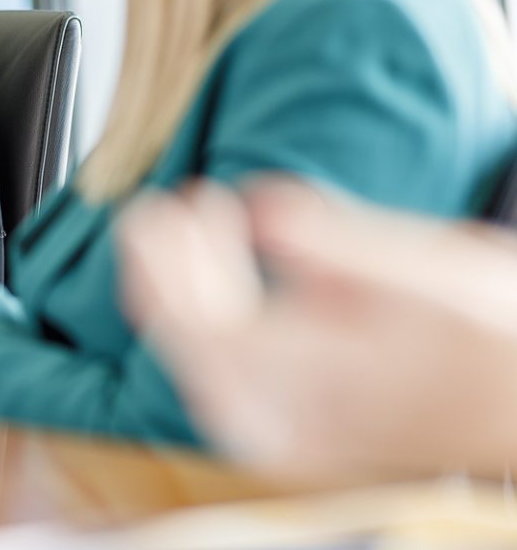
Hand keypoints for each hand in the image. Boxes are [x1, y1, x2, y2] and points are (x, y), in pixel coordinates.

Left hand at [118, 179, 516, 474]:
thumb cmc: (489, 341)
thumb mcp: (421, 269)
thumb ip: (329, 241)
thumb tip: (260, 202)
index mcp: (297, 381)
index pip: (188, 322)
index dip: (159, 261)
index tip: (153, 207)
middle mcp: (274, 420)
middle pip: (183, 336)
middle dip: (171, 264)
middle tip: (172, 206)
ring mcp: (277, 434)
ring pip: (198, 354)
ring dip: (190, 286)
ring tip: (201, 223)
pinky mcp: (286, 433)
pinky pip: (220, 372)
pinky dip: (214, 317)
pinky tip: (229, 275)